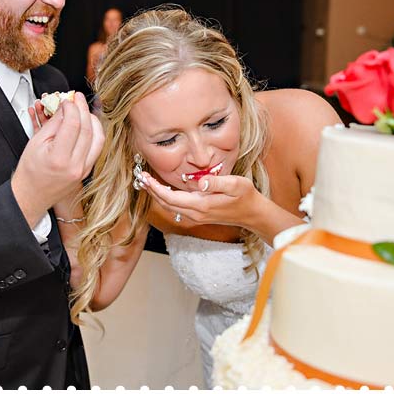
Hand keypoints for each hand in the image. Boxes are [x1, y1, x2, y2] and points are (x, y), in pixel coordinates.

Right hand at [12, 92, 104, 223]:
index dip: (71, 107)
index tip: (67, 100)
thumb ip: (54, 124)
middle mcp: (75, 166)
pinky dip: (94, 132)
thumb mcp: (36, 142)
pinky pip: (97, 148)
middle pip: (88, 130)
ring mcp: (83, 170)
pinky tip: (87, 124)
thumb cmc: (30, 171)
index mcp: (59, 159)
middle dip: (83, 109)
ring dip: (93, 120)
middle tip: (77, 98)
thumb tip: (66, 107)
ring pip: (98, 138)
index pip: (73, 125)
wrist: (32, 195)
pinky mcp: (87, 171)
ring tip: (83, 110)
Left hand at [138, 171, 258, 227]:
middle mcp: (196, 214)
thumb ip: (217, 182)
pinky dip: (166, 198)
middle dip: (152, 191)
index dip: (156, 188)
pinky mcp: (198, 215)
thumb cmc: (246, 197)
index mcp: (202, 205)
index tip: (145, 178)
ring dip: (157, 195)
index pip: (171, 198)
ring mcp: (196, 216)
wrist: (252, 214)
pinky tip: (162, 189)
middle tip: (140, 177)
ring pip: (170, 207)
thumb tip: (199, 181)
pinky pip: (177, 207)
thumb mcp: (236, 185)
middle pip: (166, 204)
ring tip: (147, 182)